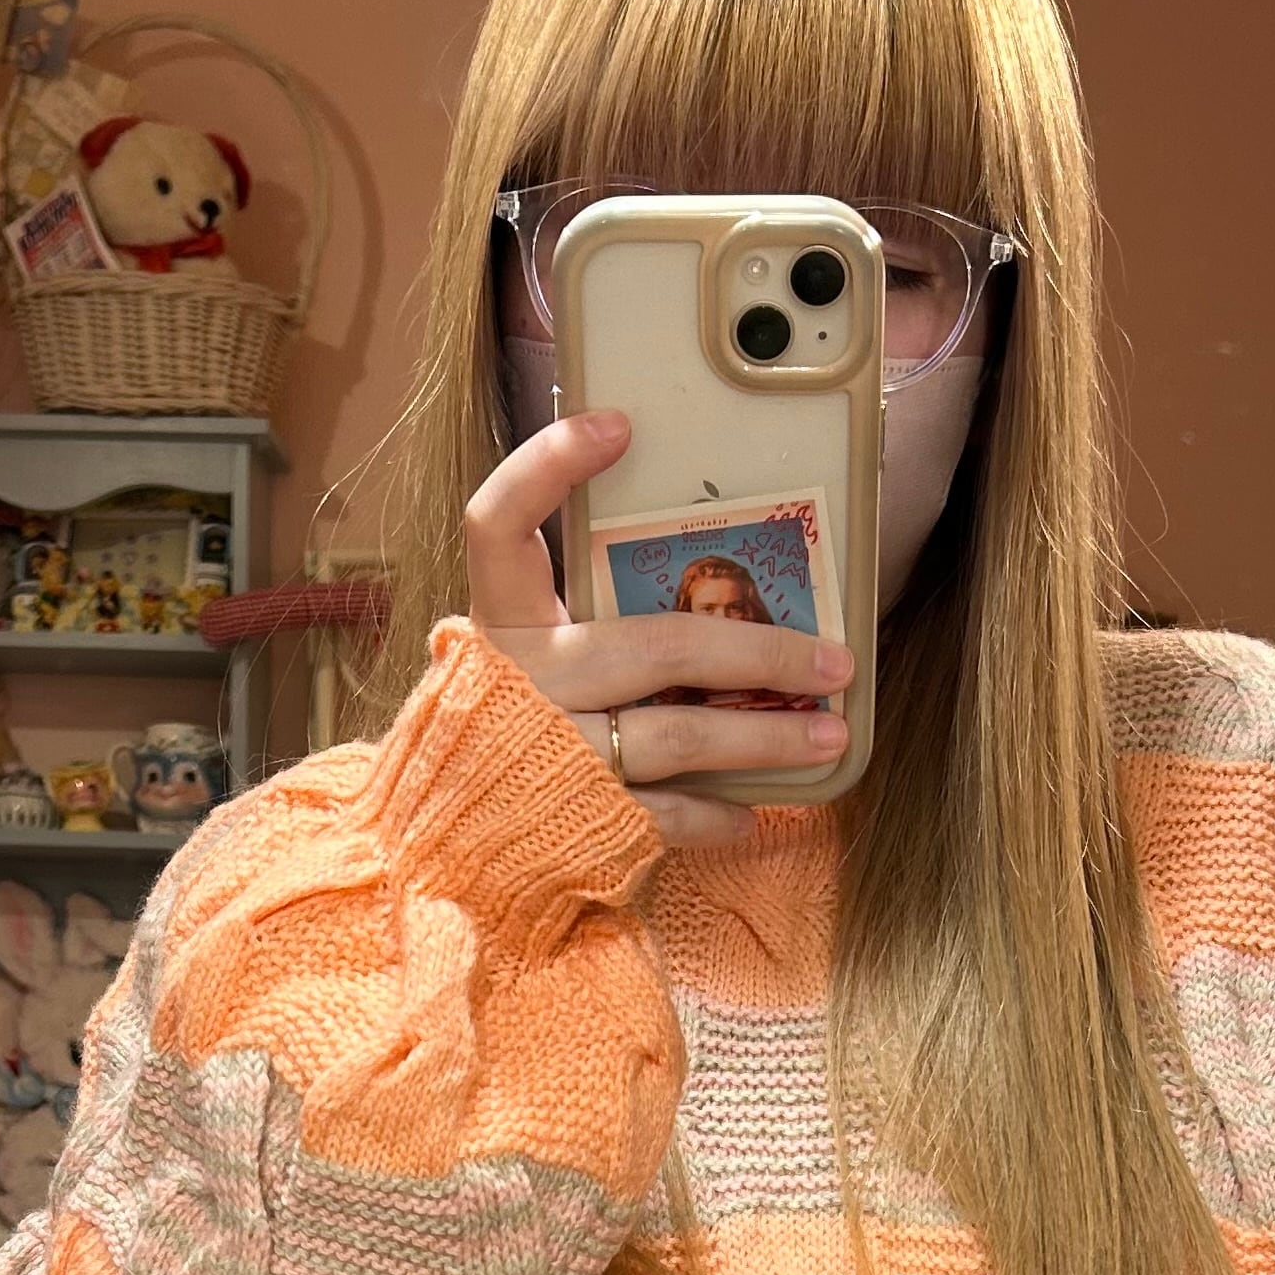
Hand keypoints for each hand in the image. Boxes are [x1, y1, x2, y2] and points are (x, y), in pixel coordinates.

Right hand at [466, 409, 854, 847]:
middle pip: (656, 645)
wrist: (441, 849)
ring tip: (830, 734)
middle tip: (833, 659)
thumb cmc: (506, 734)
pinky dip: (718, 813)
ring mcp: (553, 751)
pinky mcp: (579, 819)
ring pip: (680, 734)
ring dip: (766, 738)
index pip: (499, 523)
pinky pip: (669, 814)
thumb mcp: (526, 661)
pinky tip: (752, 810)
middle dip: (758, 650)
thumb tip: (707, 580)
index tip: (616, 425)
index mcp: (501, 625)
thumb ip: (584, 620)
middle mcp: (525, 682)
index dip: (546, 465)